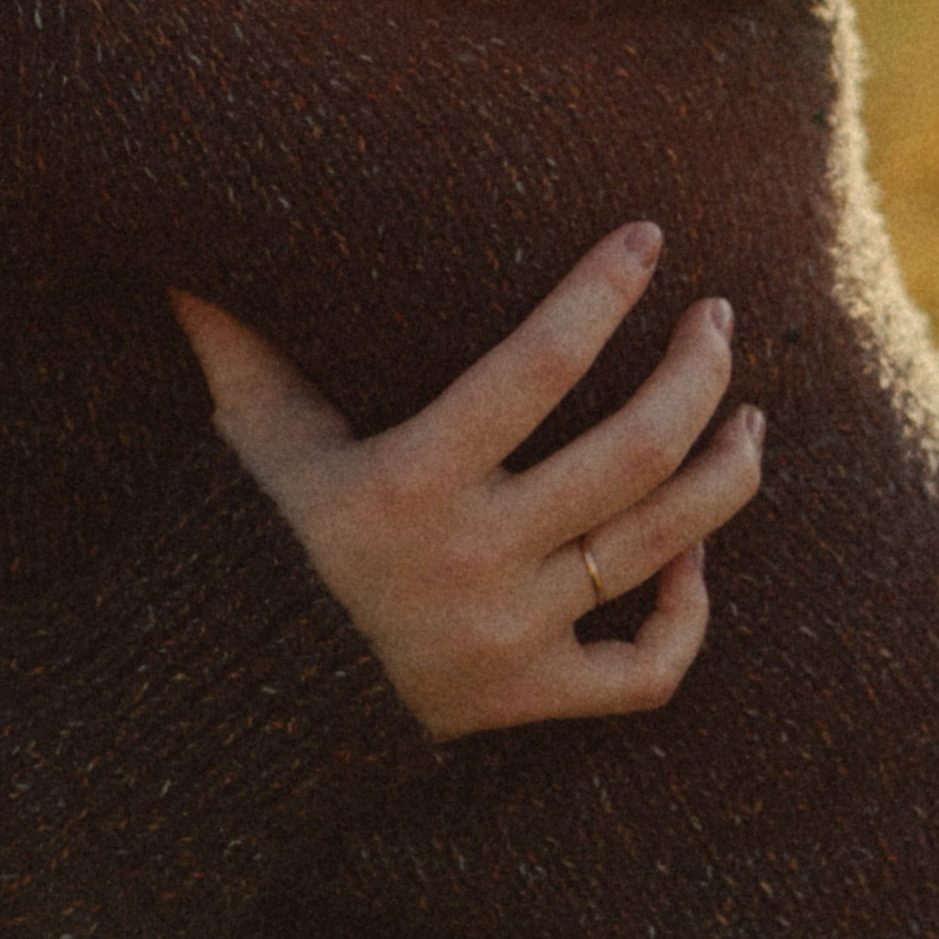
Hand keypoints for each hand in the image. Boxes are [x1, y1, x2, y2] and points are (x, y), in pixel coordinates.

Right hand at [171, 224, 761, 740]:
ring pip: (664, 546)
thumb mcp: (246, 428)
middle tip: (721, 316)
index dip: (604, 291)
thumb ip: (234, 332)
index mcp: (409, 478)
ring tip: (751, 415)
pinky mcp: (527, 698)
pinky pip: (646, 670)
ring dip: (728, 471)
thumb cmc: (243, 537)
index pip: (539, 365)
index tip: (648, 238)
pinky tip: (696, 560)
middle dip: (698, 371)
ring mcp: (510, 635)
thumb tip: (187, 241)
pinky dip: (688, 616)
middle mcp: (473, 557)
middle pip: (636, 450)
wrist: (228, 700)